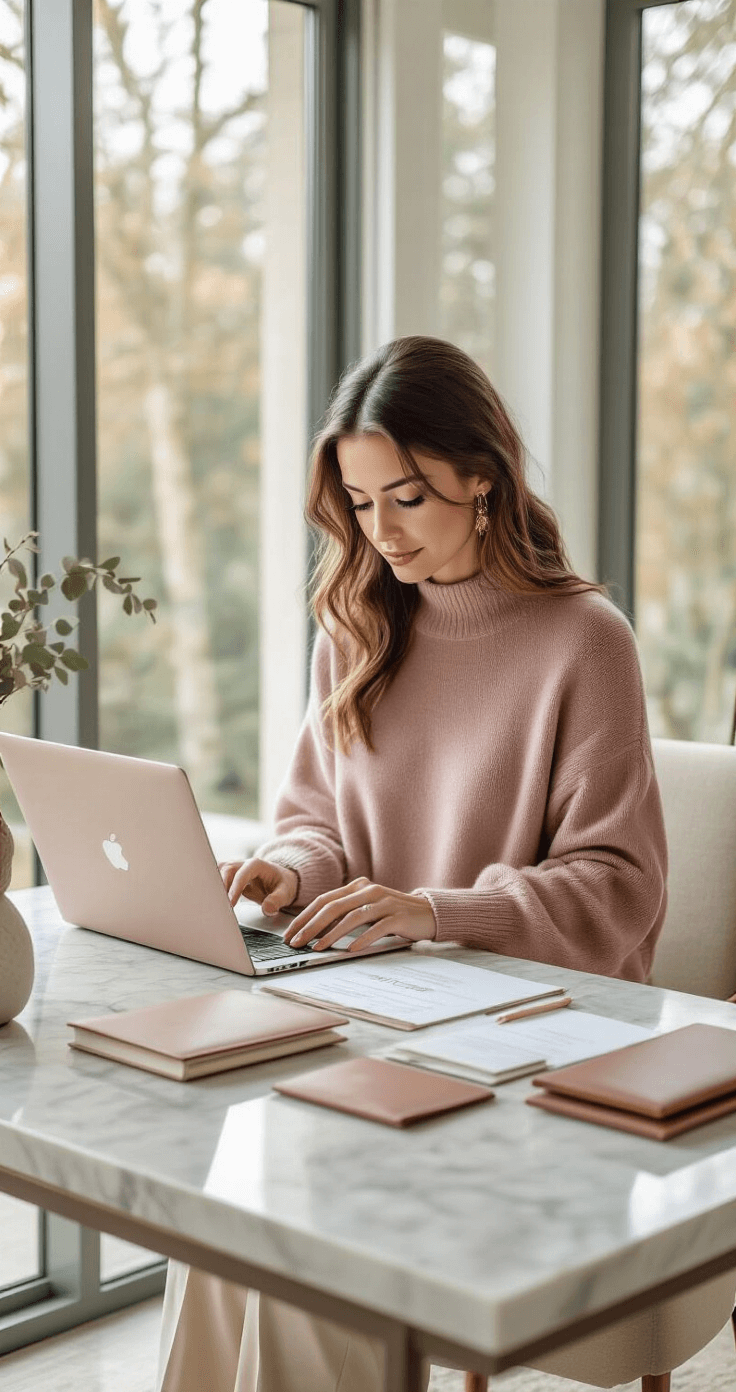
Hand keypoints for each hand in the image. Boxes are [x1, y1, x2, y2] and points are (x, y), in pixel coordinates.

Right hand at [218, 857, 297, 914]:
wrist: (281, 880)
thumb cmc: (282, 884)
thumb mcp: (285, 893)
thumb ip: (277, 900)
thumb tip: (267, 909)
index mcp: (257, 865)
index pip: (242, 873)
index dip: (235, 888)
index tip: (231, 903)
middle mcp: (244, 864)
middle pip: (227, 869)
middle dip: (222, 886)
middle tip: (219, 905)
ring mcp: (236, 869)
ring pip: (219, 871)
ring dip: (215, 886)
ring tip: (214, 903)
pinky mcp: (230, 876)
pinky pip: (218, 878)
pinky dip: (214, 887)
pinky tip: (213, 900)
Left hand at [283, 876, 436, 952]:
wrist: (429, 912)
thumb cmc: (393, 914)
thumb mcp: (368, 909)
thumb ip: (346, 913)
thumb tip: (315, 931)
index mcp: (358, 887)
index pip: (324, 900)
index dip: (304, 916)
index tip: (290, 933)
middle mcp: (369, 891)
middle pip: (333, 907)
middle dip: (311, 926)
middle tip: (297, 942)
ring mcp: (385, 903)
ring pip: (352, 917)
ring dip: (331, 934)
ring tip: (317, 948)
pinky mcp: (398, 916)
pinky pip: (377, 928)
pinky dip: (362, 939)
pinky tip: (350, 949)